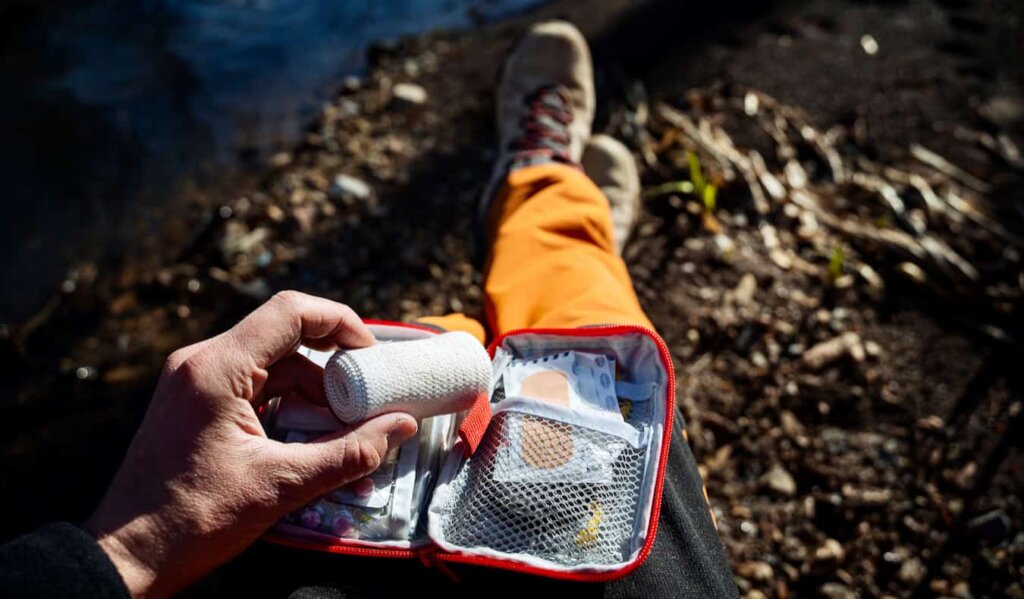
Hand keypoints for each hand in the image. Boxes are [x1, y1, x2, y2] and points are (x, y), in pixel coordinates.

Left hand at [84, 291, 417, 596]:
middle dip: (331, 367)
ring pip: (272, 364)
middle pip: (284, 337)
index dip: (339, 321)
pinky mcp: (196, 402)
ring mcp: (195, 381)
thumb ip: (349, 454)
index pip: (290, 311)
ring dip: (311, 390)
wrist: (127, 556)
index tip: (370, 353)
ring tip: (343, 430)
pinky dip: (286, 404)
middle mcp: (201, 363)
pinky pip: (253, 385)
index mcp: (216, 369)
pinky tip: (309, 437)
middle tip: (366, 399)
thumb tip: (402, 427)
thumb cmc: (191, 520)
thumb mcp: (280, 486)